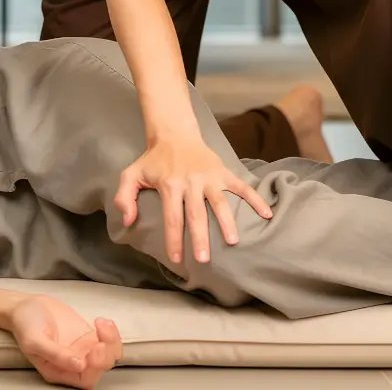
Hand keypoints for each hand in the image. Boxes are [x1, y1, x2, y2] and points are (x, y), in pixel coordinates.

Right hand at [10, 294, 121, 387]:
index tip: (94, 348)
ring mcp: (83, 349)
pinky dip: (111, 332)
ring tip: (101, 324)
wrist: (27, 306)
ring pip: (108, 355)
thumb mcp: (34, 340)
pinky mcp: (88, 336)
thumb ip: (55, 354)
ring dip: (112, 342)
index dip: (95, 368)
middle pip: (100, 368)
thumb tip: (79, 366)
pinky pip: (108, 341)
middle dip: (106, 353)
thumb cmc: (25, 325)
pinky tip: (102, 321)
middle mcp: (73, 364)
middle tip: (100, 333)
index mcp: (59, 371)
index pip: (85, 379)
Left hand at [114, 136, 271, 263]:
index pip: (172, 217)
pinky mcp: (223, 172)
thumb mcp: (131, 174)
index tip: (176, 259)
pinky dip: (256, 199)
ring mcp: (209, 176)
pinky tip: (267, 214)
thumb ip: (124, 197)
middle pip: (196, 213)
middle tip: (204, 259)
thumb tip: (127, 221)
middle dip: (200, 237)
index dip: (174, 239)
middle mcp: (191, 181)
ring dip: (227, 222)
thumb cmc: (152, 160)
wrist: (175, 133)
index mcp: (169, 184)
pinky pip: (242, 186)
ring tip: (233, 242)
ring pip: (220, 202)